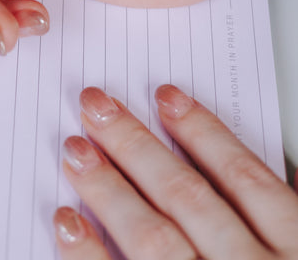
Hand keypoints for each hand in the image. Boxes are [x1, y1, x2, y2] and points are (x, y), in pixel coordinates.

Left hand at [54, 84, 297, 257]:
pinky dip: (89, 254)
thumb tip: (214, 157)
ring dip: (108, 188)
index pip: (243, 177)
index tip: (165, 95)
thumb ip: (267, 214)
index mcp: (294, 248)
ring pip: (155, 236)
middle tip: (95, 106)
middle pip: (188, 196)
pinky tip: (66, 222)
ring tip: (75, 150)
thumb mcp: (297, 250)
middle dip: (135, 146)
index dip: (202, 131)